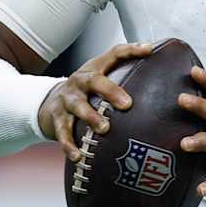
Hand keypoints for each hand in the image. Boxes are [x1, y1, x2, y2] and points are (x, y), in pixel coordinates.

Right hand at [39, 42, 151, 161]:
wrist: (49, 101)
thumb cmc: (86, 90)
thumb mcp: (100, 76)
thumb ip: (124, 72)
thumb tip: (156, 64)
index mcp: (94, 69)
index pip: (114, 54)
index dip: (131, 50)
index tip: (149, 50)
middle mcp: (79, 82)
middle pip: (94, 81)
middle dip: (110, 91)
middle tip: (127, 105)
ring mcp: (67, 100)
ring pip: (78, 107)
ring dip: (91, 117)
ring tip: (105, 128)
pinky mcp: (56, 118)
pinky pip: (63, 132)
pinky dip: (69, 145)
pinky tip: (78, 156)